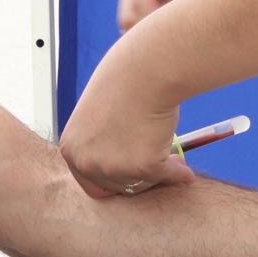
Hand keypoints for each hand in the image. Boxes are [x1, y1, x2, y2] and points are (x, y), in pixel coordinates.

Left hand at [59, 44, 195, 198]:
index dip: (114, 181)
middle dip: (140, 179)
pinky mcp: (143, 167)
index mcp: (71, 149)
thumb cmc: (125, 82)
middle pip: (117, 187)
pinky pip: (167, 177)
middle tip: (158, 171)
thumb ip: (102, 144)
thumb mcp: (98, 117)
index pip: (90, 183)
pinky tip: (186, 170)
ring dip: (159, 175)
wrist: (147, 69)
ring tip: (175, 162)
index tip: (131, 176)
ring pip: (142, 183)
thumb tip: (123, 166)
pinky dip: (179, 174)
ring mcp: (114, 167)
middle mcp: (87, 163)